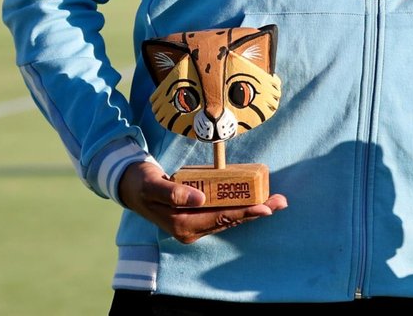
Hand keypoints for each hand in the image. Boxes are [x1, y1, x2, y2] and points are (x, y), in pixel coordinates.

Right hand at [117, 161, 287, 243]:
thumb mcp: (153, 186)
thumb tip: (199, 199)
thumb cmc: (142, 183)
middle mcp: (190, 230)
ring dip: (251, 209)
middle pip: (229, 220)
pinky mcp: (197, 216)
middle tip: (281, 202)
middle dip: (256, 211)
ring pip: (228, 217)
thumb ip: (174, 193)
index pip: (220, 218)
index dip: (245, 212)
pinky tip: (255, 199)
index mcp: (182, 225)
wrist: (131, 186)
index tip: (266, 207)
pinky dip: (239, 205)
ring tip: (275, 201)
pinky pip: (222, 212)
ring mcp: (194, 225)